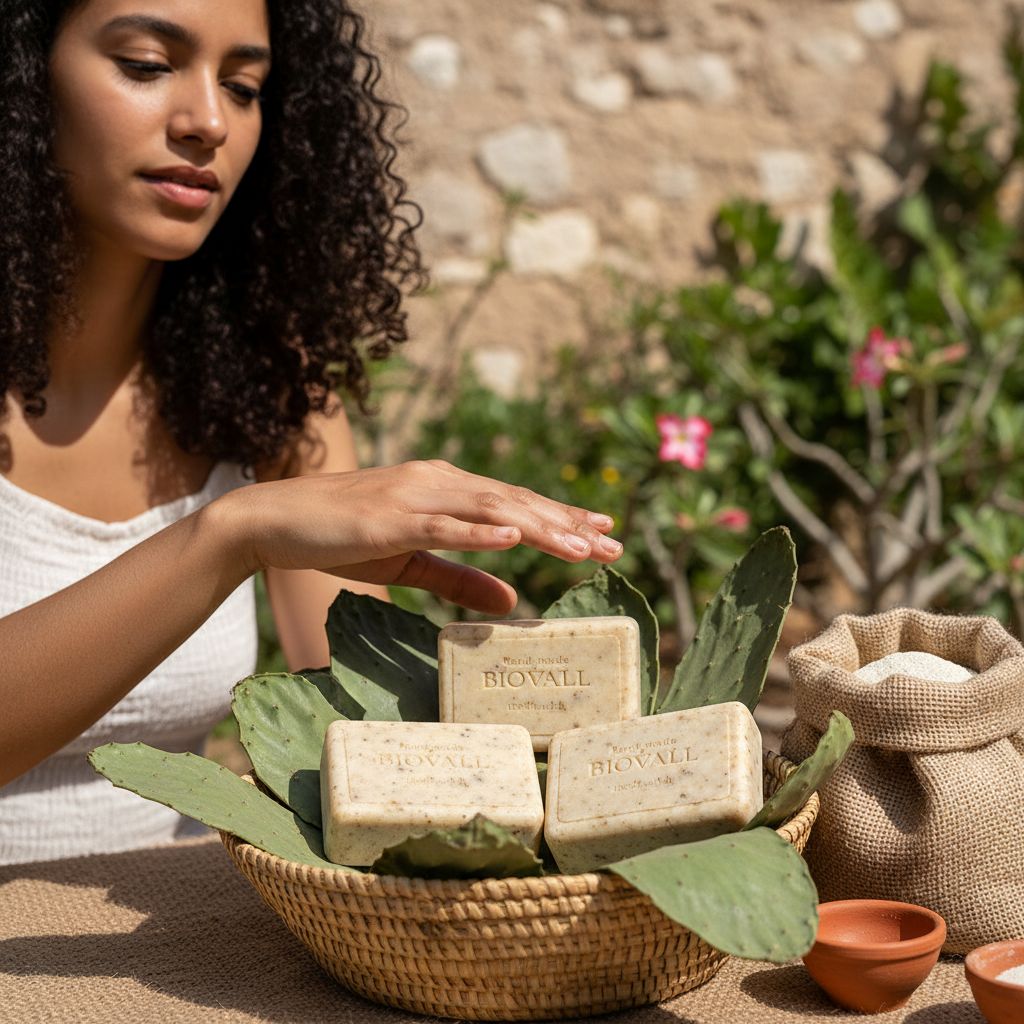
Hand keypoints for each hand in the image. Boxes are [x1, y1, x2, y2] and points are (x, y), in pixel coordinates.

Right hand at [224, 460, 621, 613]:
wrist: (276, 521)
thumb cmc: (343, 536)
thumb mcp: (412, 562)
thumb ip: (463, 577)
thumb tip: (515, 596)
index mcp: (445, 491)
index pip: (515, 504)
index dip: (560, 519)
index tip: (601, 534)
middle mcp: (437, 484)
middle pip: (515, 502)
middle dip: (566, 524)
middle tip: (613, 543)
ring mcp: (414, 496)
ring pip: (489, 509)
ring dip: (538, 525)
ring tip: (581, 544)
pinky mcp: (389, 517)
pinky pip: (441, 524)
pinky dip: (478, 529)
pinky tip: (512, 536)